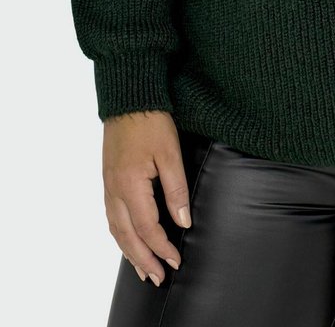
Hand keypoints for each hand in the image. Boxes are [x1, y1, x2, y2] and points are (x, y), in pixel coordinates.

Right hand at [102, 110, 192, 286]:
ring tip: (143, 269)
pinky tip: (128, 241)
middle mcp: (115, 190)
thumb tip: (183, 220)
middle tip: (158, 278)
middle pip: (128, 236)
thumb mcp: (170, 153)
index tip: (175, 261)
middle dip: (144, 259)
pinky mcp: (109, 180)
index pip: (147, 227)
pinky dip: (120, 235)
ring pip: (116, 229)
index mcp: (131, 185)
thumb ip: (176, 189)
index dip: (162, 247)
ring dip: (130, 252)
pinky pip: (112, 217)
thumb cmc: (151, 122)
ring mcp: (109, 186)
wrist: (129, 99)